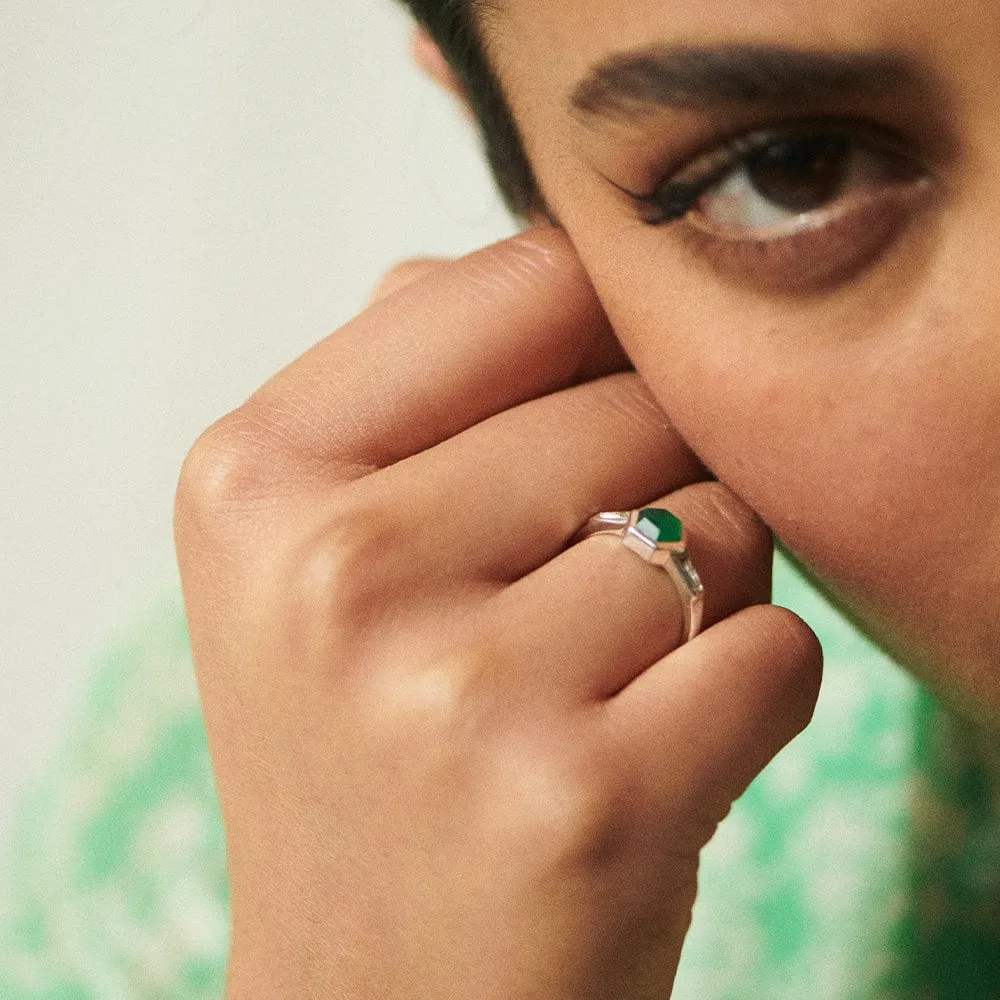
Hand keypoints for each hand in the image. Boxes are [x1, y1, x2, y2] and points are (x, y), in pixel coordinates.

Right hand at [173, 228, 821, 999]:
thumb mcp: (312, 556)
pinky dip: (749, 694)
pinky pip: (775, 649)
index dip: (592, 338)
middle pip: (634, 396)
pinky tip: (649, 757)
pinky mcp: (588, 803)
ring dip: (705, 590)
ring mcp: (456, 690)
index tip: (577, 411)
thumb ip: (415, 384)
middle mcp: (334, 570)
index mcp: (255, 478)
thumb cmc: (366, 761)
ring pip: (721, 517)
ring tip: (599, 682)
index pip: (521, 280)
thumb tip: (534, 255)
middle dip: (651, 480)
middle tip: (565, 597)